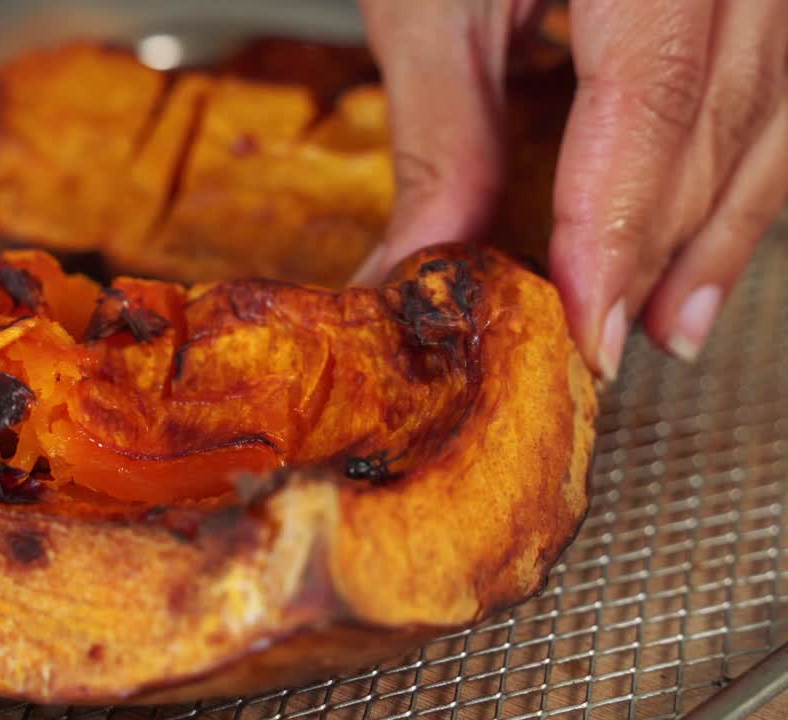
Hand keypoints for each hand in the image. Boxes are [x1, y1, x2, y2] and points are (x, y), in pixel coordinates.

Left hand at [354, 0, 787, 380]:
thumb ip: (441, 133)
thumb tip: (427, 262)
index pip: (655, 99)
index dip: (621, 228)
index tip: (591, 329)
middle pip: (728, 114)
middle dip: (668, 242)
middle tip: (613, 341)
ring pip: (779, 106)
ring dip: (727, 224)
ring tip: (672, 316)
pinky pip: (779, 78)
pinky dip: (744, 162)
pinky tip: (713, 228)